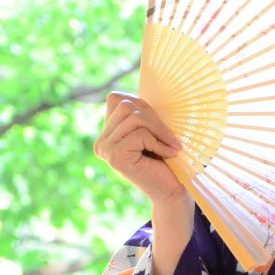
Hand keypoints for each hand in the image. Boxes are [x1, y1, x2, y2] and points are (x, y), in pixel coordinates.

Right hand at [93, 92, 187, 209]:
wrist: (173, 192)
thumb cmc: (167, 162)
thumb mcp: (152, 130)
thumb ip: (141, 112)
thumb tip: (147, 82)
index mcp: (107, 133)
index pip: (118, 98)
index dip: (144, 106)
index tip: (161, 127)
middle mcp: (101, 141)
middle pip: (126, 105)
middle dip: (155, 117)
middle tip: (172, 137)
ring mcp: (105, 149)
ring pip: (134, 117)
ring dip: (160, 130)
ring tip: (172, 146)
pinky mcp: (115, 156)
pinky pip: (140, 133)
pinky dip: (159, 142)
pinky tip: (169, 154)